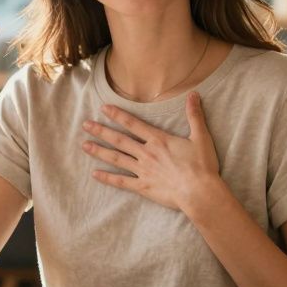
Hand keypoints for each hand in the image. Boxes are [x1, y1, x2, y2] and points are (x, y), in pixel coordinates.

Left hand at [80, 92, 230, 212]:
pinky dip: (108, 178)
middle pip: (119, 140)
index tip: (103, 109)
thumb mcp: (201, 137)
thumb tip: (194, 94)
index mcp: (158, 140)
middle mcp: (147, 153)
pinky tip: (95, 174)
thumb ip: (194, 115)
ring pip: (117, 159)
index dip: (117, 115)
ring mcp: (143, 170)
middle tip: (85, 125)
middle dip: (101, 131)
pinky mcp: (143, 187)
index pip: (133, 124)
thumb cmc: (202, 166)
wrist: (199, 192)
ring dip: (100, 151)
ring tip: (84, 146)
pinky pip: (121, 182)